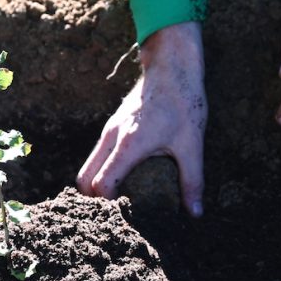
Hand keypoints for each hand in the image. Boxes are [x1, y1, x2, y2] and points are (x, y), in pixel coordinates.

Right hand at [77, 22, 206, 216]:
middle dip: (93, 199)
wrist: (172, 66)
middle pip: (84, 178)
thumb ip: (192, 181)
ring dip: (95, 184)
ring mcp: (109, 130)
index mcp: (128, 145)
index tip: (124, 214)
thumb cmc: (183, 102)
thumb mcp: (192, 144)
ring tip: (117, 200)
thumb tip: (195, 213)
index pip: (102, 184)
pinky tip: (122, 177)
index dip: (108, 204)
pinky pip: (96, 154)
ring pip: (88, 166)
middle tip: (115, 212)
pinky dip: (101, 170)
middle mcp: (111, 137)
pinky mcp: (112, 125)